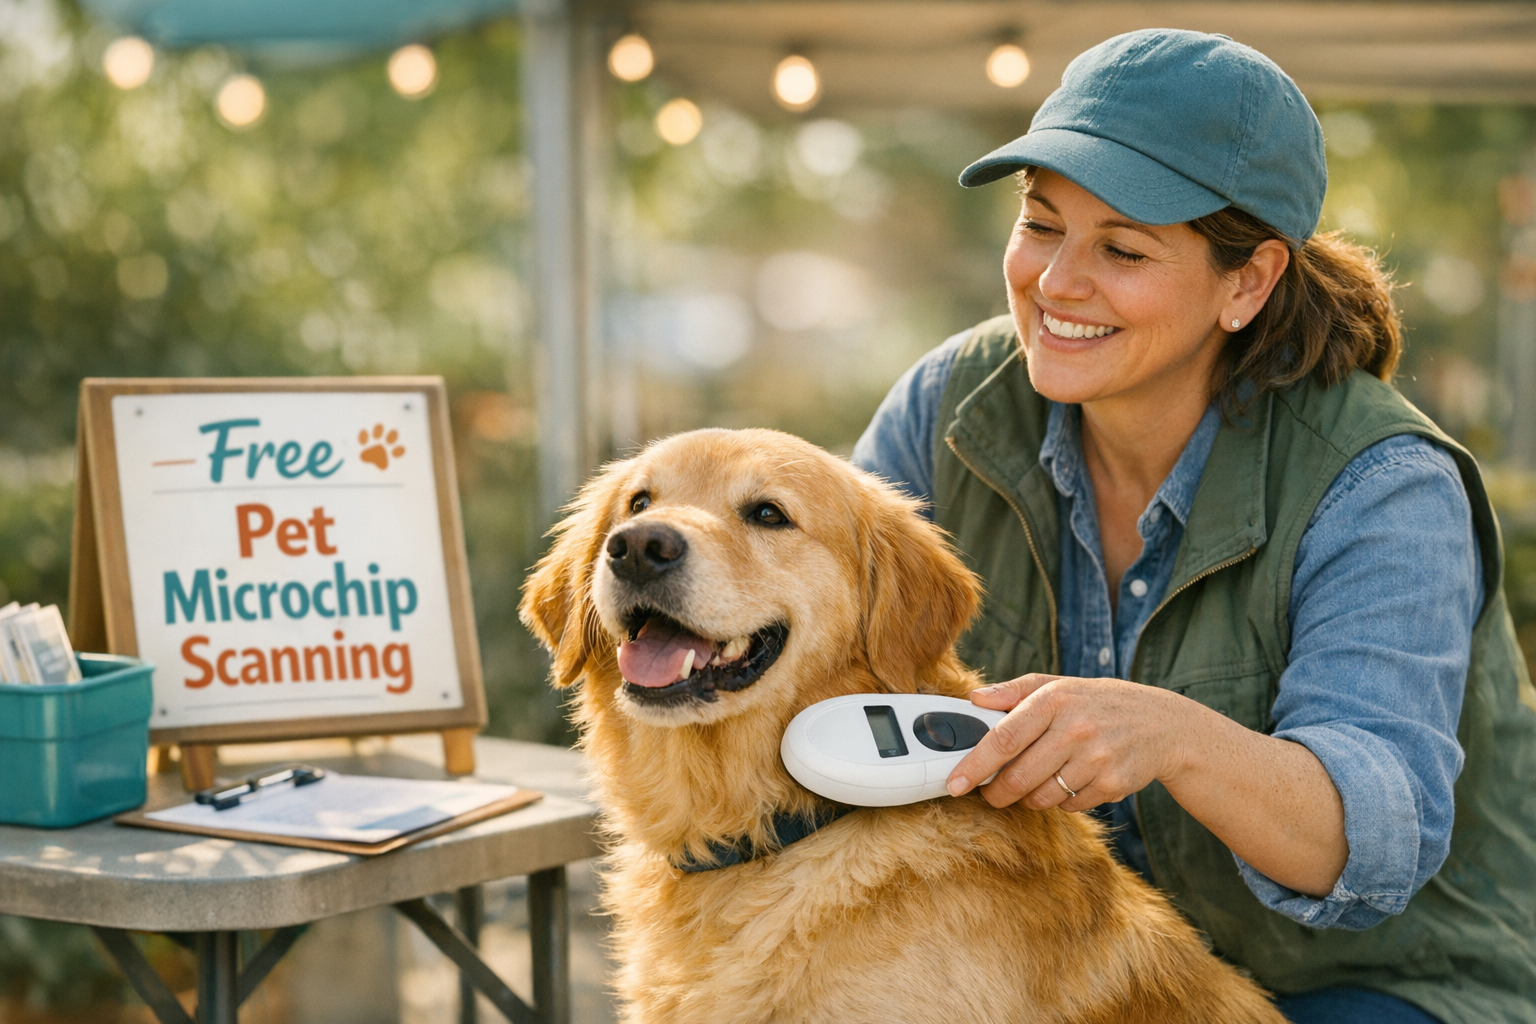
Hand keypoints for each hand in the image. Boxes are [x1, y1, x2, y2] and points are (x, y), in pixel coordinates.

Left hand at [946, 673, 1197, 811]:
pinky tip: (1070, 781)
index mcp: (1054, 699)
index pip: (1004, 738)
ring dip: (1029, 798)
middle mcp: (1075, 728)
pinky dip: (1061, 801)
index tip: (955, 783)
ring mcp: (1097, 758)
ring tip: (1034, 782)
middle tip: (991, 793)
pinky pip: (1069, 806)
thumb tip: (973, 699)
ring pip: (1042, 797)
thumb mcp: (1058, 686)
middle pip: (1019, 776)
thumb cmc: (1098, 703)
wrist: (1163, 724)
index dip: (975, 765)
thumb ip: (1013, 691)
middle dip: (997, 792)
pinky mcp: (1113, 784)